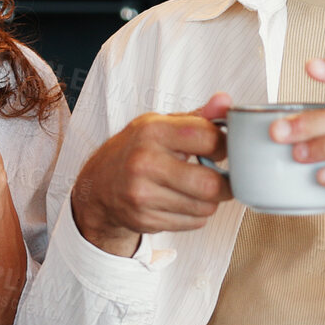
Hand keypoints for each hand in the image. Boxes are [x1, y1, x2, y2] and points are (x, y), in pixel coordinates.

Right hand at [71, 93, 232, 258]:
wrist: (98, 184)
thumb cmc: (135, 151)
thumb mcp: (160, 125)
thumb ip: (197, 117)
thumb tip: (224, 102)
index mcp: (153, 131)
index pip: (209, 138)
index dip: (225, 145)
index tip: (222, 149)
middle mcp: (145, 163)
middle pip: (210, 184)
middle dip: (226, 184)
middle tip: (222, 178)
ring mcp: (143, 194)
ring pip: (205, 207)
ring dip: (209, 201)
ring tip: (196, 189)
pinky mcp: (145, 219)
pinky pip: (193, 223)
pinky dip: (195, 215)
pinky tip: (182, 202)